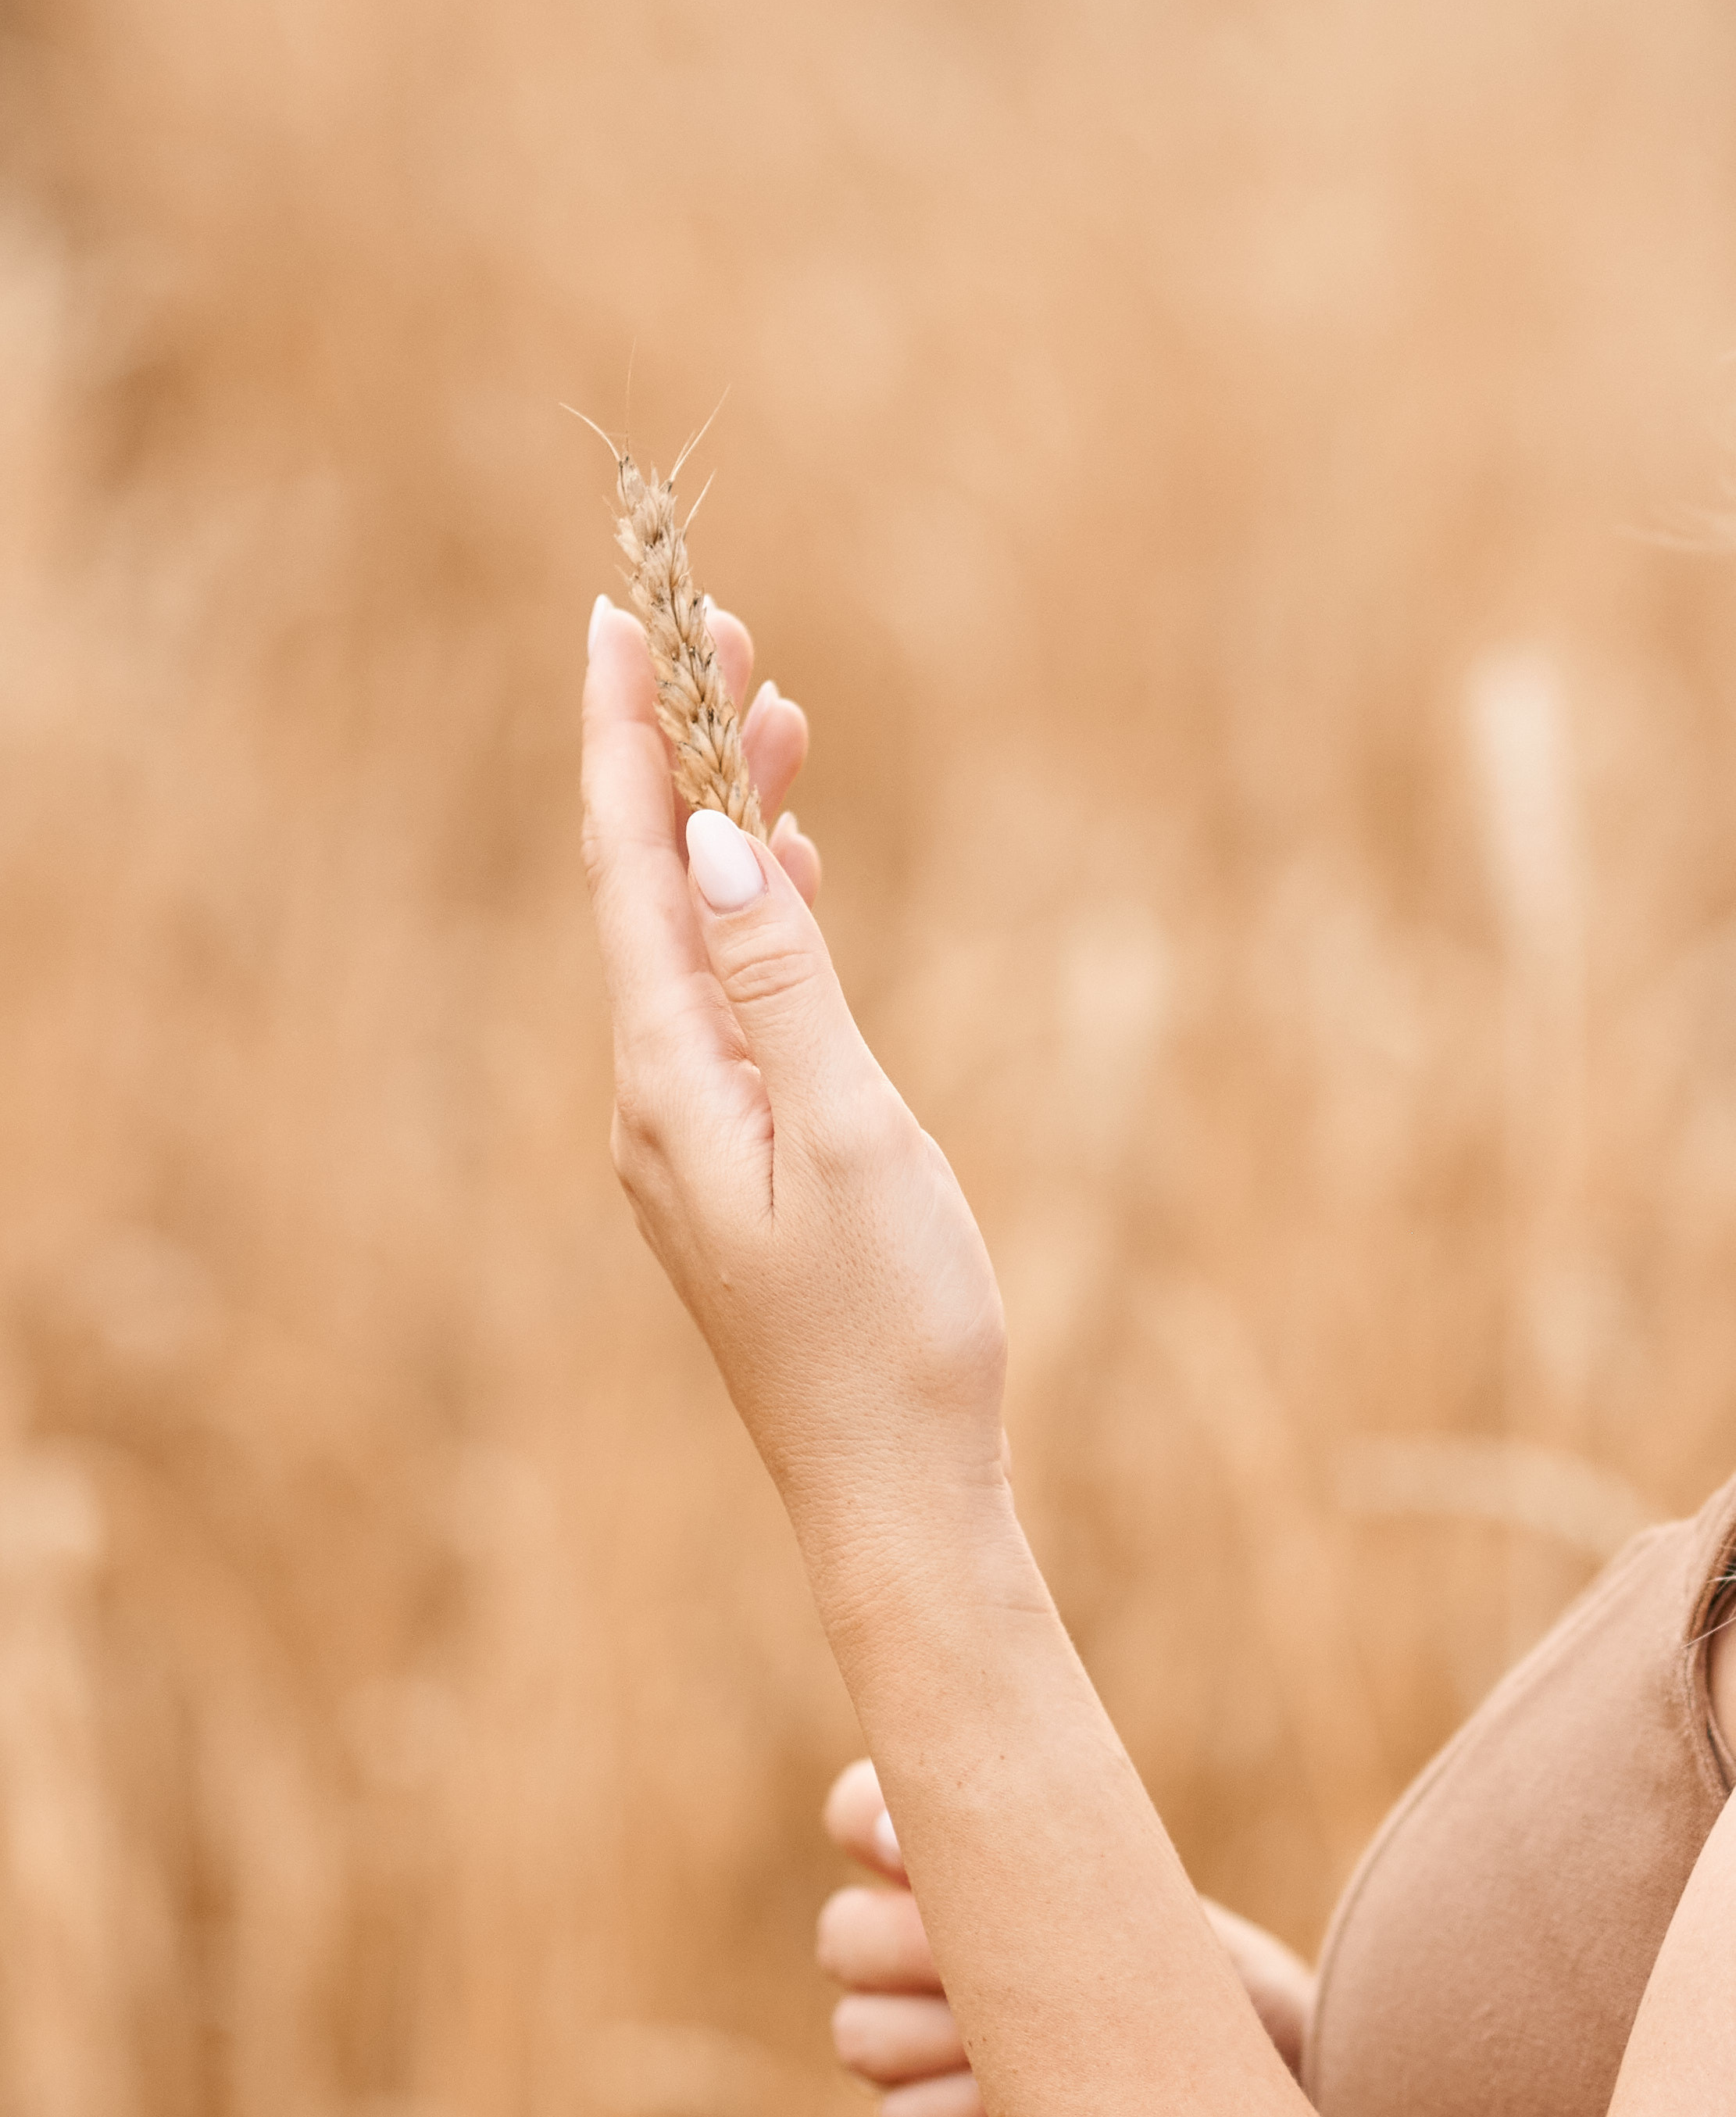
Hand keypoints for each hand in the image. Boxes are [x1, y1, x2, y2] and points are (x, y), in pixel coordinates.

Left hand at [583, 597, 1009, 1563]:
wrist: (896, 1495)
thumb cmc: (892, 1331)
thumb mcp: (853, 1137)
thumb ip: (781, 984)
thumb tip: (705, 843)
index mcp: (671, 1082)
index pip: (627, 874)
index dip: (622, 743)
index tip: (618, 621)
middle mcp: (658, 1098)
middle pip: (646, 891)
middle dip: (674, 758)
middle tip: (719, 631)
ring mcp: (693, 1132)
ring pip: (691, 941)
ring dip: (722, 830)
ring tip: (771, 720)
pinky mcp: (737, 1161)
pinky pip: (727, 1003)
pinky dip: (754, 920)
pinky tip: (782, 875)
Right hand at [818, 1758, 1316, 2116]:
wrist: (1273, 2091)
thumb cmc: (1198, 1972)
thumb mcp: (1124, 1888)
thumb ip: (1018, 1848)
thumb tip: (898, 1836)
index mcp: (954, 1873)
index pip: (856, 1812)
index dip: (863, 1816)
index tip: (911, 1846)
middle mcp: (919, 1958)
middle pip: (842, 1935)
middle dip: (908, 1945)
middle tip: (988, 1963)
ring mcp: (923, 2055)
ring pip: (860, 2033)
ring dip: (940, 2036)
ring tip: (1031, 2042)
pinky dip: (962, 2113)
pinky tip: (1024, 2112)